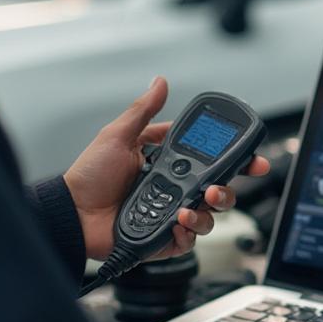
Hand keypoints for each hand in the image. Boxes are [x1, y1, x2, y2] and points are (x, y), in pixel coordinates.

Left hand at [63, 77, 268, 261]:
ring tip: (193, 207)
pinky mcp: (165, 238)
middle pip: (218, 188)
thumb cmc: (89, 176)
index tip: (250, 156)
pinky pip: (190, 239)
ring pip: (210, 214)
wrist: (72, 215)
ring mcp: (171, 213)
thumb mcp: (117, 136)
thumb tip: (160, 82)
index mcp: (167, 162)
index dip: (233, 158)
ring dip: (210, 211)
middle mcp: (174, 188)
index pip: (209, 157)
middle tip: (221, 185)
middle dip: (229, 188)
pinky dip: (190, 232)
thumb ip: (144, 110)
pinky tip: (179, 223)